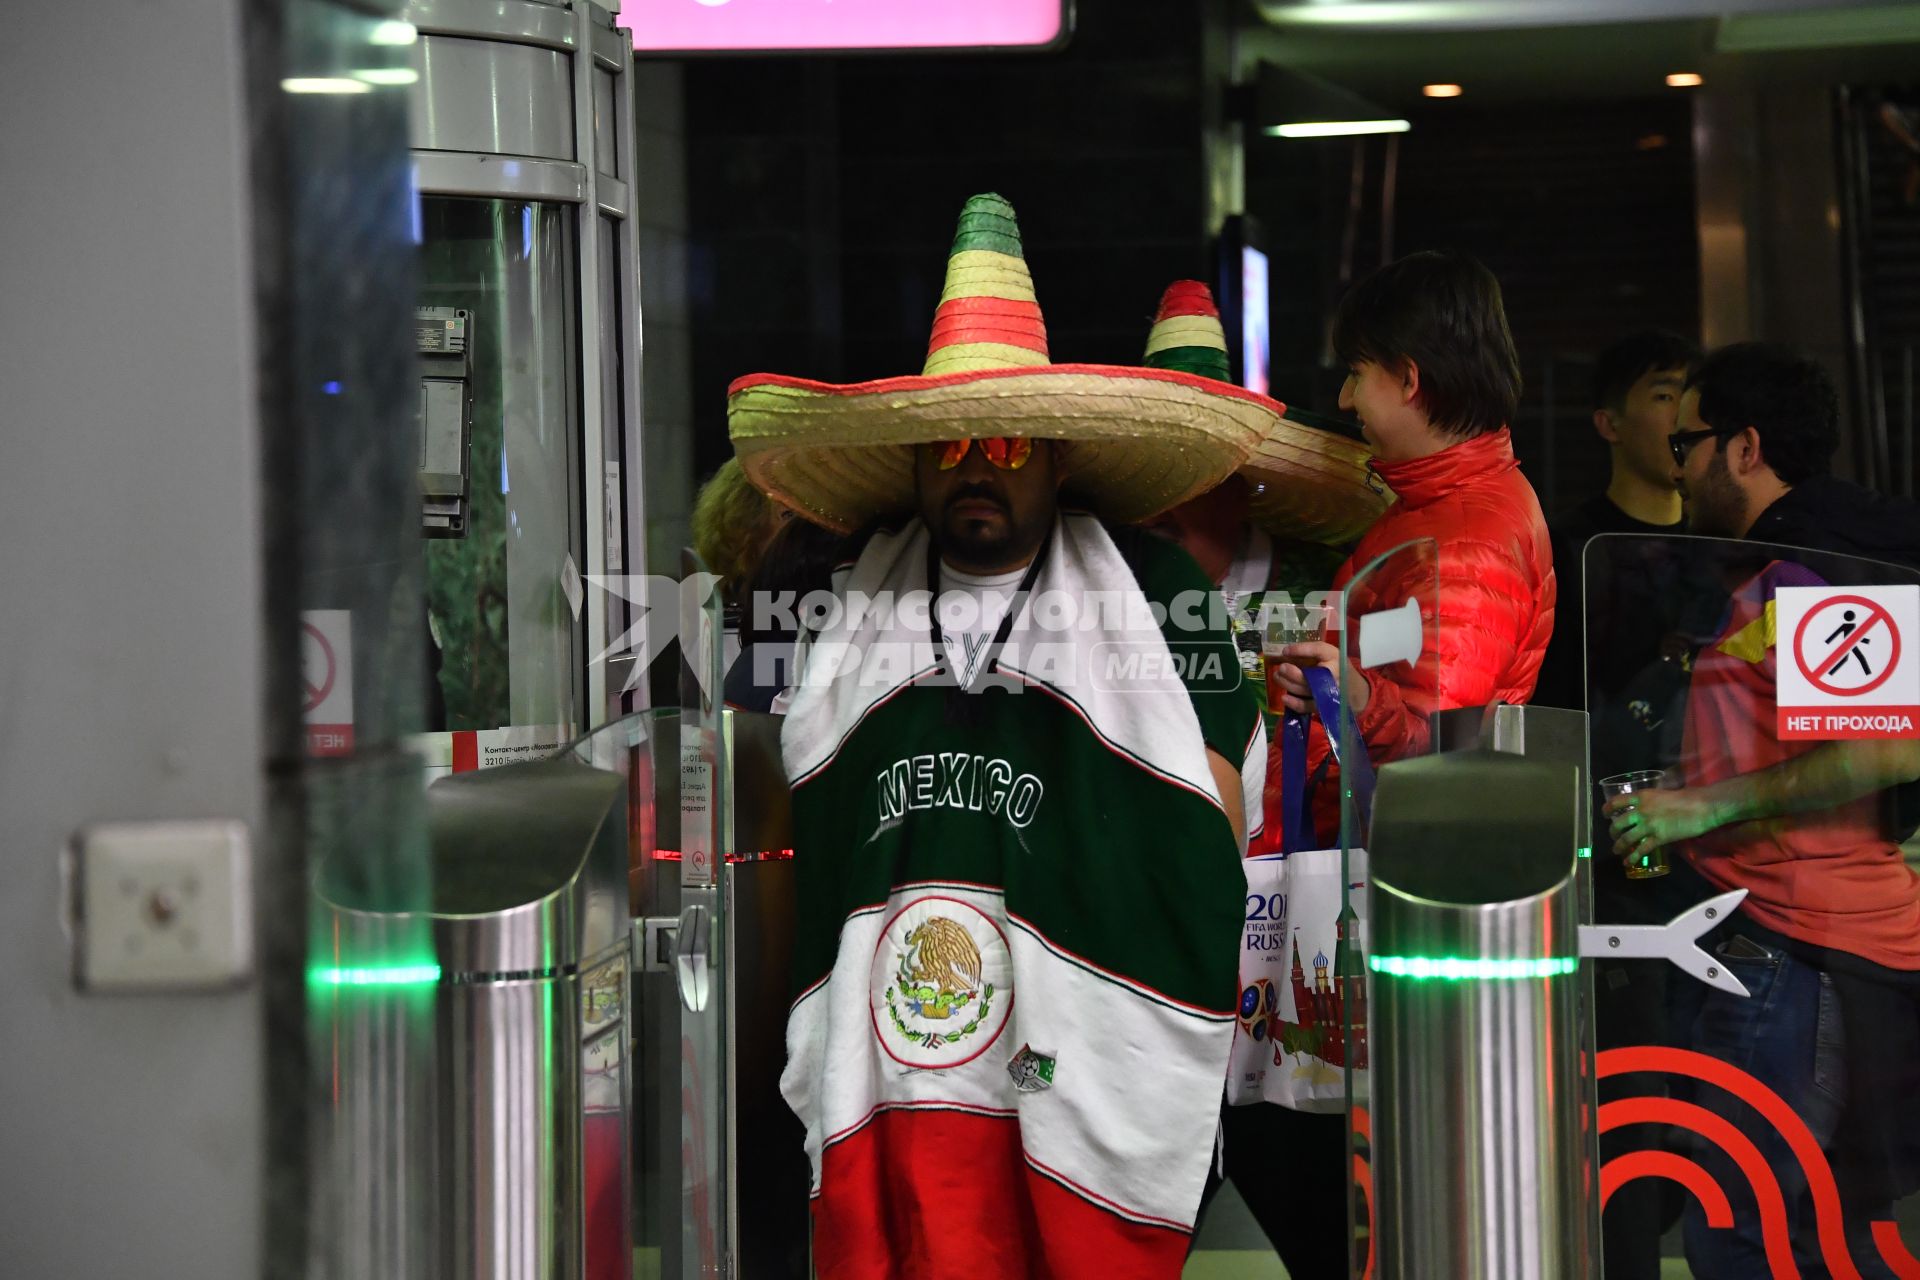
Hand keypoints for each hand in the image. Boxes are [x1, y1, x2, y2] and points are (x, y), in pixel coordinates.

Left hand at [1269, 642, 1370, 716]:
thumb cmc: (1335, 666)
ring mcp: (1328, 693)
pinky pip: (1306, 706)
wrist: (1352, 688)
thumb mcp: (1327, 653)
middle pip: (1308, 675)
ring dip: (1287, 684)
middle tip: (1281, 667)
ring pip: (1304, 690)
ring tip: (1278, 677)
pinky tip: (1285, 698)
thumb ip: (1311, 650)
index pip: (1318, 650)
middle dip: (1291, 672)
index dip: (1300, 650)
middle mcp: (1333, 676)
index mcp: (1335, 658)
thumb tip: (1286, 652)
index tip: (1285, 651)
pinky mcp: (1323, 706)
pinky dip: (1294, 703)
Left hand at [1604, 788, 1718, 862]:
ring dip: (1619, 846)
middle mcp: (1641, 811)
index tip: (1605, 815)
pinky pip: (1641, 850)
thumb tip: (1647, 805)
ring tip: (1617, 850)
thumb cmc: (1687, 797)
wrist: (1702, 807)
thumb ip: (1651, 800)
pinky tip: (1628, 862)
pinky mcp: (1659, 838)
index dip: (1607, 809)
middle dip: (1612, 832)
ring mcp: (1649, 825)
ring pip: (1626, 838)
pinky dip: (1632, 857)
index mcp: (1641, 796)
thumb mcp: (1662, 793)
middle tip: (1613, 836)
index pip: (1616, 802)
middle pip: (1618, 823)